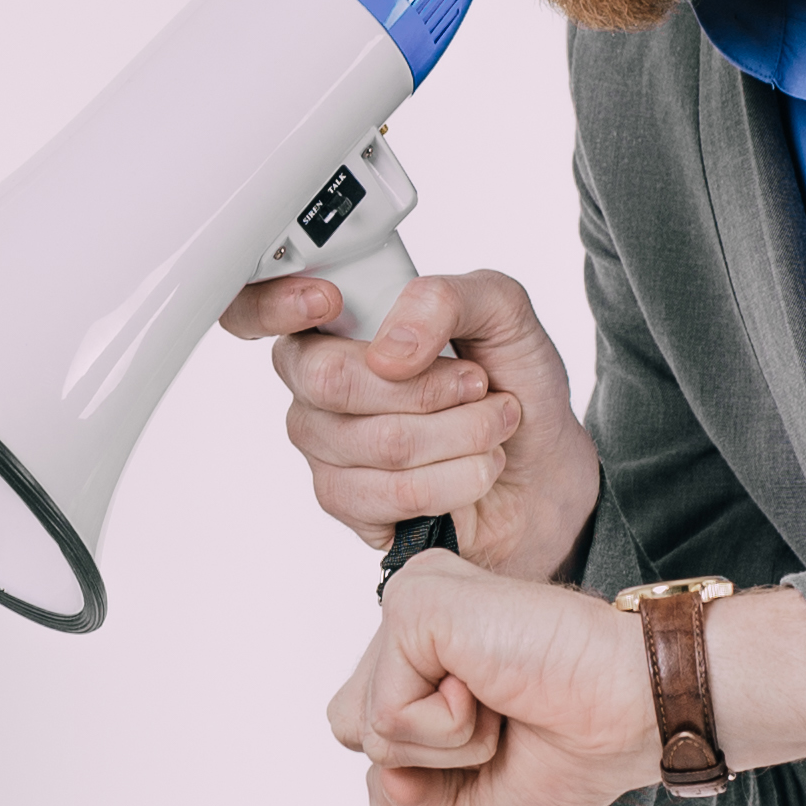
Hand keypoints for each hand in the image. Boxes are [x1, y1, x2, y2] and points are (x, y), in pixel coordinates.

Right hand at [219, 265, 595, 585]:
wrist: (545, 467)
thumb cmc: (513, 383)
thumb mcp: (502, 311)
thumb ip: (446, 299)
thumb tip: (391, 348)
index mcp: (336, 323)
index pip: (261, 306)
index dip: (278, 304)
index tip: (330, 303)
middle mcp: (316, 385)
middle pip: (328, 380)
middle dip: (427, 386)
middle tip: (477, 383)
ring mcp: (325, 449)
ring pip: (379, 441)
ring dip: (463, 434)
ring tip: (494, 425)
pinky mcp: (349, 506)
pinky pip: (391, 495)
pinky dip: (457, 479)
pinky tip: (475, 468)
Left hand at [330, 551, 659, 805]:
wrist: (640, 713)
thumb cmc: (582, 742)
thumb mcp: (479, 790)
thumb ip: (412, 791)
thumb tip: (375, 782)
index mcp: (426, 652)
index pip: (361, 732)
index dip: (424, 766)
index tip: (504, 735)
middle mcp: (414, 619)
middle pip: (351, 729)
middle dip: (427, 757)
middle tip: (506, 715)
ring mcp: (412, 605)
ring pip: (369, 727)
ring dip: (449, 746)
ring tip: (509, 697)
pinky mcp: (416, 605)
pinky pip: (389, 713)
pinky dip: (450, 729)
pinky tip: (498, 686)